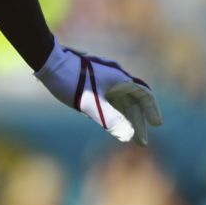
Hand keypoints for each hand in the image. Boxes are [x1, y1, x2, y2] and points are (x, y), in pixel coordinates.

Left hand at [34, 44, 162, 144]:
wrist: (49, 62)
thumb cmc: (70, 81)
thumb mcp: (90, 103)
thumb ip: (110, 119)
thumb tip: (128, 136)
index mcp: (119, 79)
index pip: (143, 95)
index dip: (152, 110)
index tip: (157, 125)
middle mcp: (114, 77)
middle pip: (133, 101)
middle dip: (138, 121)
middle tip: (142, 142)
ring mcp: (103, 79)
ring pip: (120, 101)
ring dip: (126, 118)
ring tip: (128, 136)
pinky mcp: (93, 82)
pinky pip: (109, 99)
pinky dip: (114, 112)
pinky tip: (110, 123)